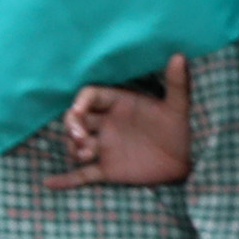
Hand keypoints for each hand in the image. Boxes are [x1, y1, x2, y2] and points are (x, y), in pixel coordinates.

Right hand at [52, 55, 192, 187]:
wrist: (189, 162)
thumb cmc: (181, 130)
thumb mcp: (179, 106)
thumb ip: (177, 82)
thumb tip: (179, 55)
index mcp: (119, 105)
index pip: (90, 96)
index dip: (80, 102)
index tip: (79, 110)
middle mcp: (107, 124)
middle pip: (76, 119)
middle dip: (71, 126)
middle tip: (79, 135)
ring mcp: (105, 147)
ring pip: (76, 145)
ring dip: (73, 148)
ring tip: (85, 154)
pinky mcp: (108, 169)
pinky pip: (82, 175)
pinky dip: (65, 180)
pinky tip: (50, 183)